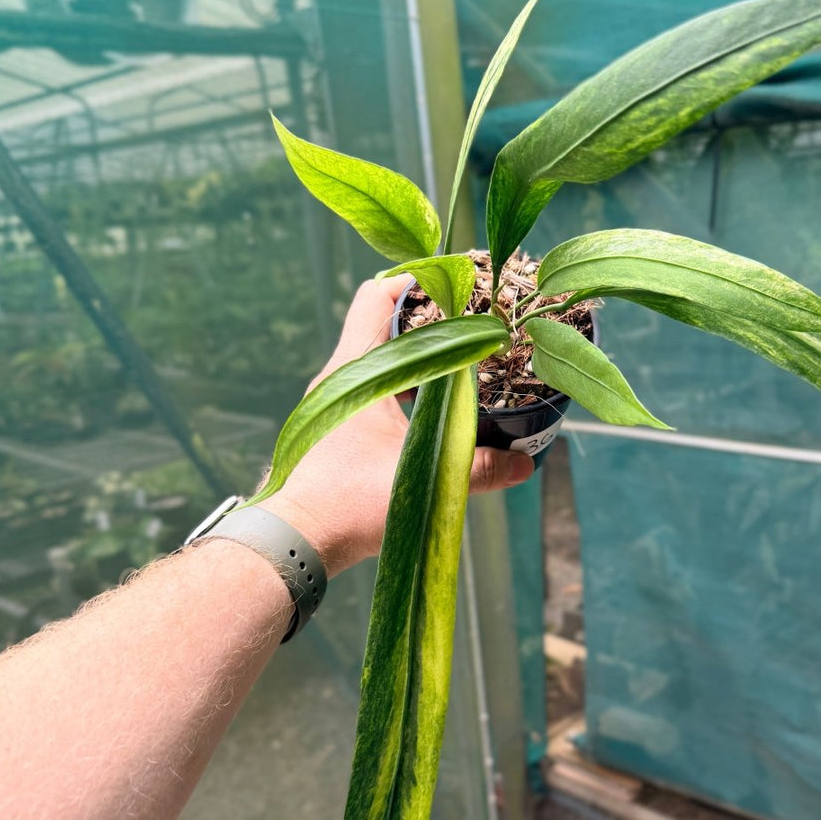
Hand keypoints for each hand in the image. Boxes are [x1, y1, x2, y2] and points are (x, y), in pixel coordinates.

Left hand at [262, 276, 533, 574]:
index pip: (376, 297)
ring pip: (380, 359)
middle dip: (427, 319)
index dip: (414, 280)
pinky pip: (374, 388)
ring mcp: (334, 402)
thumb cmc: (346, 501)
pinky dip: (404, 385)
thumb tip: (524, 464)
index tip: (454, 282)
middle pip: (382, 324)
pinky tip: (434, 406)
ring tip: (460, 361)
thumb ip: (478, 468)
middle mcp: (340, 377)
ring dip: (417, 355)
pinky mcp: (336, 427)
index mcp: (355, 370)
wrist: (296, 539)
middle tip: (469, 321)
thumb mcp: (423, 478)